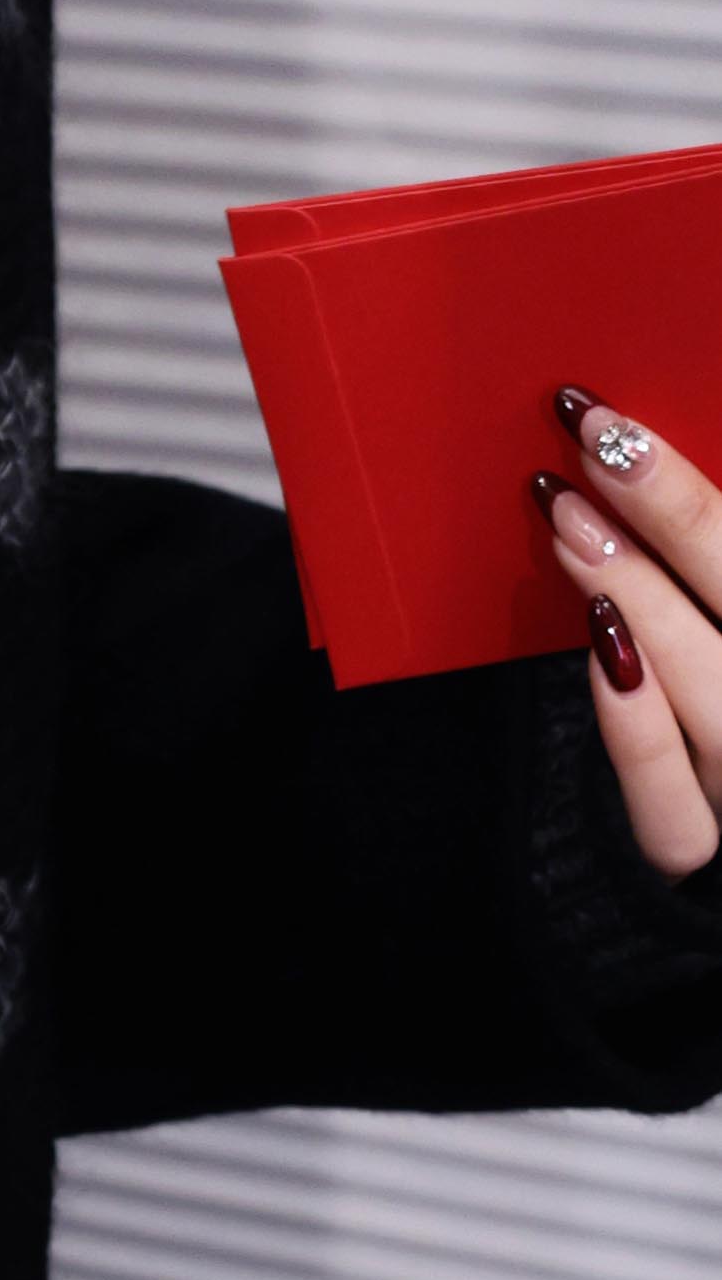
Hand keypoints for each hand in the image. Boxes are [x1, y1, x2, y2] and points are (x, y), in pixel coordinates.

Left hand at [534, 390, 721, 878]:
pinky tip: (599, 648)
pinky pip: (673, 803)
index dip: (697, 495)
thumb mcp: (700, 610)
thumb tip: (629, 462)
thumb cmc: (696, 695)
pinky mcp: (703, 854)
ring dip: (643, 596)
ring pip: (716, 688)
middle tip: (601, 441)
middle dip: (683, 516)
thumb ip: (692, 566)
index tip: (629, 425)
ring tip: (571, 520)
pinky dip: (637, 725)